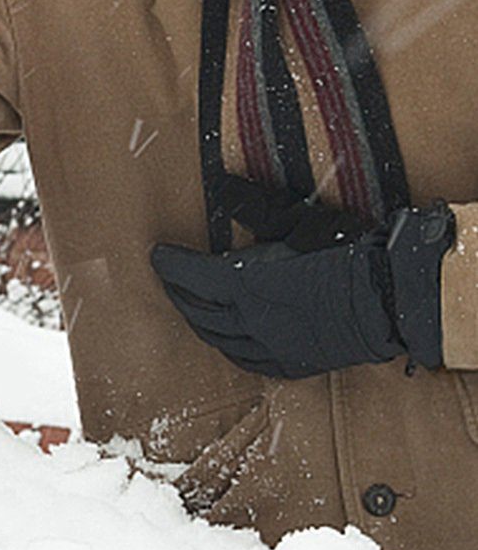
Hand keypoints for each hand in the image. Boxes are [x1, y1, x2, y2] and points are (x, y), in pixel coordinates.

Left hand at [151, 176, 453, 378]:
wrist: (391, 297)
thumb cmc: (345, 253)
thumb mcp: (296, 221)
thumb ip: (255, 207)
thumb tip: (223, 186)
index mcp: (245, 285)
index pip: (192, 276)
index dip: (171, 264)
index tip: (157, 253)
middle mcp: (251, 321)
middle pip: (198, 310)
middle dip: (177, 291)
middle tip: (167, 276)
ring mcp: (271, 347)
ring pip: (218, 338)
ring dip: (198, 320)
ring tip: (189, 305)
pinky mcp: (293, 364)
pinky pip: (247, 361)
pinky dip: (228, 348)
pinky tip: (225, 341)